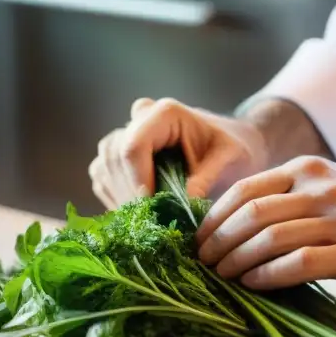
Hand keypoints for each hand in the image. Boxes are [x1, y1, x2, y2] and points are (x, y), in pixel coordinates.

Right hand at [88, 98, 266, 208]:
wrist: (226, 146)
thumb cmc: (232, 149)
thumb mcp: (230, 160)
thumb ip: (208, 178)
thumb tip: (184, 202)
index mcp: (165, 114)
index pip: (134, 146)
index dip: (139, 181)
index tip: (154, 209)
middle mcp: (137, 119)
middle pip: (115, 159)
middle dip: (132, 196)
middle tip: (156, 222)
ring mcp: (122, 137)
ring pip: (104, 170)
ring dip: (123, 199)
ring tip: (152, 218)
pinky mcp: (114, 158)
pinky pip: (103, 181)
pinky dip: (118, 201)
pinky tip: (143, 213)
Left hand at [196, 156, 335, 291]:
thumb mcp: (330, 189)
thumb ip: (291, 199)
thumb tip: (238, 228)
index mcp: (307, 169)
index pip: (245, 189)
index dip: (214, 217)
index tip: (199, 240)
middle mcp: (319, 188)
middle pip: (251, 213)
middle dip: (218, 241)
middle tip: (203, 263)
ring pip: (269, 237)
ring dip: (237, 261)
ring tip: (221, 276)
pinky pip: (299, 262)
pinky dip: (268, 275)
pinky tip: (253, 285)